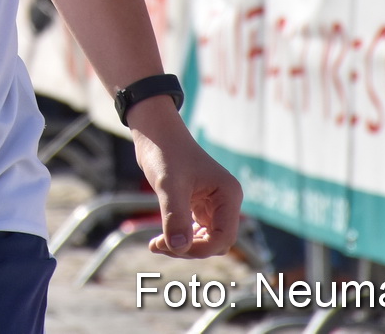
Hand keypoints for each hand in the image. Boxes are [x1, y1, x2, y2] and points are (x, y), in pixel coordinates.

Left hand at [128, 99, 242, 257]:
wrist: (155, 134)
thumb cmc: (165, 152)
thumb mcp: (168, 185)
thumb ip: (174, 217)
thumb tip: (179, 248)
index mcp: (228, 195)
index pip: (224, 236)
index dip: (200, 249)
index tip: (171, 247)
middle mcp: (226, 202)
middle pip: (216, 242)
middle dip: (190, 249)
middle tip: (159, 244)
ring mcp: (214, 206)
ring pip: (206, 240)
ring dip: (183, 247)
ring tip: (156, 244)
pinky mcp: (199, 207)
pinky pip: (195, 233)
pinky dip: (180, 239)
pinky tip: (159, 241)